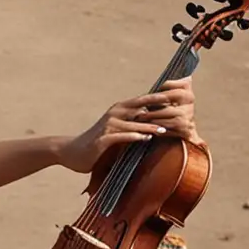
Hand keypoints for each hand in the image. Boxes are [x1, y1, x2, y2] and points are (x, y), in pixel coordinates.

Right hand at [57, 78, 202, 174]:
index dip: (159, 98)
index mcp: (119, 109)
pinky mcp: (102, 139)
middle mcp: (114, 113)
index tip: (176, 97)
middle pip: (140, 107)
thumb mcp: (116, 131)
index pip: (143, 101)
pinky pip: (121, 136)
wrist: (72, 151)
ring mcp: (107, 126)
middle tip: (176, 106)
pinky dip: (134, 137)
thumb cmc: (97, 143)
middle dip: (158, 106)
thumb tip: (153, 125)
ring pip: (133, 124)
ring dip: (149, 127)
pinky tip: (145, 139)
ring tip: (165, 130)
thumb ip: (132, 125)